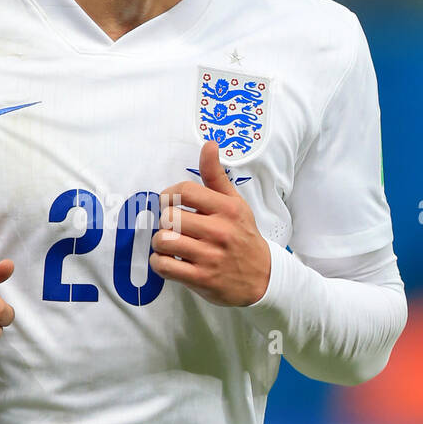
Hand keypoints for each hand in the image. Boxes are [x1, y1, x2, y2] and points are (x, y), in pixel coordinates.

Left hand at [151, 141, 271, 306]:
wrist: (262, 278)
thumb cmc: (242, 236)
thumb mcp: (235, 204)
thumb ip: (216, 176)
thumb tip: (209, 144)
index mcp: (227, 209)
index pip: (184, 191)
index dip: (168, 195)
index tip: (169, 203)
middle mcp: (219, 231)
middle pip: (169, 217)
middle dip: (164, 222)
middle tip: (173, 227)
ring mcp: (210, 257)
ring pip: (163, 241)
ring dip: (160, 243)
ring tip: (170, 244)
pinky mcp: (202, 279)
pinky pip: (164, 266)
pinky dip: (160, 263)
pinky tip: (169, 261)